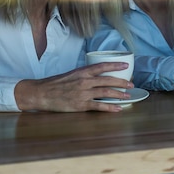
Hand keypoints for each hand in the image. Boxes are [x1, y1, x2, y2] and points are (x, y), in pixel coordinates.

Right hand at [14, 62, 133, 112]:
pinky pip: (99, 106)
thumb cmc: (55, 84)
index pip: (102, 66)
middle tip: (131, 84)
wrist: (42, 93)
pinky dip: (110, 108)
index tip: (126, 65)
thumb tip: (97, 76)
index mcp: (82, 72)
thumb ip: (84, 75)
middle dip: (121, 82)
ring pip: (106, 93)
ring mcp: (83, 93)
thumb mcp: (71, 74)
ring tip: (127, 96)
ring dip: (119, 94)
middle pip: (108, 80)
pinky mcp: (80, 105)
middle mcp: (84, 81)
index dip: (115, 65)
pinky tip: (118, 109)